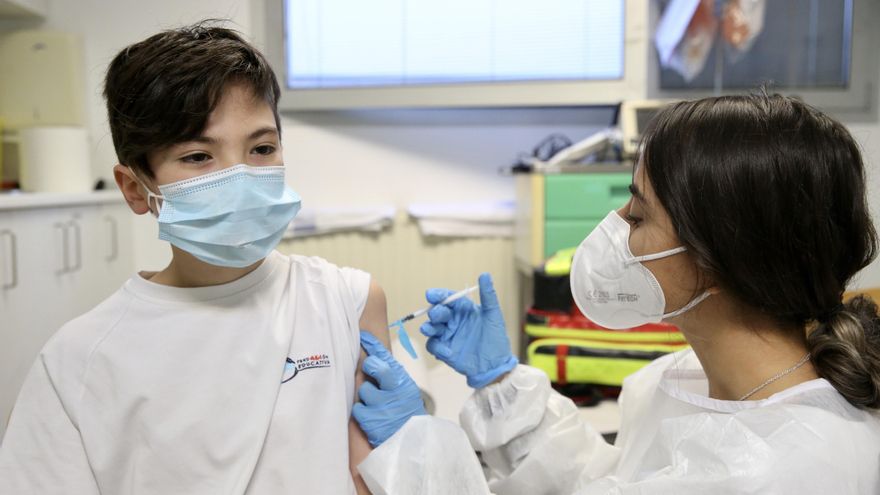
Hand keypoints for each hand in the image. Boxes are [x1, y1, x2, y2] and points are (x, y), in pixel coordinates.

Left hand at [352, 331, 426, 447]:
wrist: (413, 441)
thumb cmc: (407, 411)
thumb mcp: (406, 389)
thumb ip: (392, 374)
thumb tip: (374, 354)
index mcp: (402, 380)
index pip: (385, 356)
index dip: (372, 344)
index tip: (363, 336)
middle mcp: (393, 390)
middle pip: (371, 366)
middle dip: (369, 368)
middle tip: (373, 376)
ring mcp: (381, 405)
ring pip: (362, 389)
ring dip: (367, 396)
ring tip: (378, 405)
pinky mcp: (370, 420)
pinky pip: (357, 408)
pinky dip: (362, 412)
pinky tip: (373, 416)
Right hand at [420, 273, 517, 388]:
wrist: (495, 365)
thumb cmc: (496, 338)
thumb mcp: (493, 316)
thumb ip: (488, 296)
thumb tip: (485, 274)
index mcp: (463, 309)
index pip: (448, 298)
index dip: (438, 295)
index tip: (431, 295)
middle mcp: (453, 320)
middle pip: (437, 312)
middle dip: (435, 312)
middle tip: (437, 315)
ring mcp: (447, 335)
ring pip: (431, 327)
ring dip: (428, 327)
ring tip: (430, 329)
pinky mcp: (444, 349)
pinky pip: (433, 345)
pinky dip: (437, 347)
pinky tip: (448, 351)